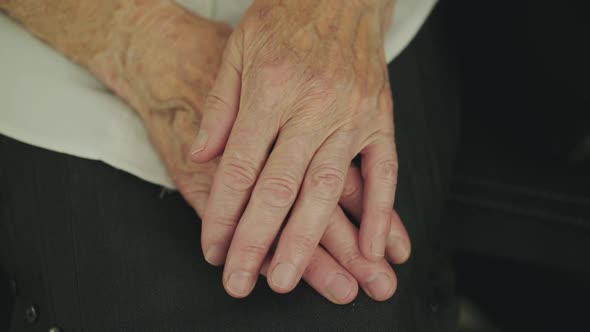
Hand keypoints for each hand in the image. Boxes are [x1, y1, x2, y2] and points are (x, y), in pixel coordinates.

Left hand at [191, 0, 403, 296]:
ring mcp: (352, 114)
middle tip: (242, 280)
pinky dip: (381, 211)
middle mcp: (314, 105)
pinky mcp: (380, 117)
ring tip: (289, 277)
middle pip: (280, 187)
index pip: (241, 166)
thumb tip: (203, 157)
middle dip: (258, 240)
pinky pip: (384, 170)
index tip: (213, 248)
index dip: (224, 213)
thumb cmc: (285, 18)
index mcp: (272, 89)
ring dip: (308, 239)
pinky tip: (372, 246)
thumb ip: (220, 106)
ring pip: (328, 188)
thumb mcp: (238, 50)